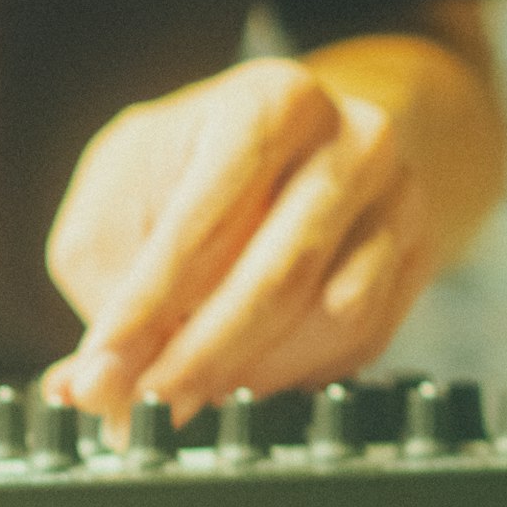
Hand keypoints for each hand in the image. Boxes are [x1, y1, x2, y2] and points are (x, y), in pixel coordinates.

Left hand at [41, 15, 506, 423]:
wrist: (316, 137)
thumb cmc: (201, 162)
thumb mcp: (128, 187)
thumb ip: (104, 277)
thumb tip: (87, 387)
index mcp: (273, 100)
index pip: (206, 216)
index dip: (148, 302)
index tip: (104, 365)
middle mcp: (354, 141)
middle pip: (279, 273)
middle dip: (202, 355)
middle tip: (146, 406)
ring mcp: (401, 200)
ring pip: (329, 315)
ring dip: (249, 373)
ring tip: (186, 398)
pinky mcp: (419, 258)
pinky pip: (361, 340)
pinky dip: (295, 374)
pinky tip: (247, 379)